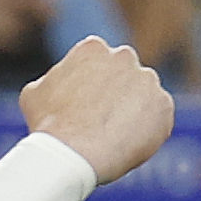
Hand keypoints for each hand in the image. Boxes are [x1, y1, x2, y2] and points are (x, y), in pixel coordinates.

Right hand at [18, 34, 173, 180]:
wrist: (76, 152)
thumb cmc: (49, 124)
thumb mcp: (35, 92)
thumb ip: (56, 79)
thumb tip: (61, 80)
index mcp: (93, 47)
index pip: (99, 61)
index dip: (94, 83)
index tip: (88, 102)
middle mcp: (125, 57)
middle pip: (124, 74)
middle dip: (118, 92)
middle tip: (103, 118)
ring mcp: (148, 80)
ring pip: (143, 95)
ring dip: (134, 110)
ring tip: (114, 135)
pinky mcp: (164, 105)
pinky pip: (158, 117)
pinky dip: (148, 129)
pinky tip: (129, 143)